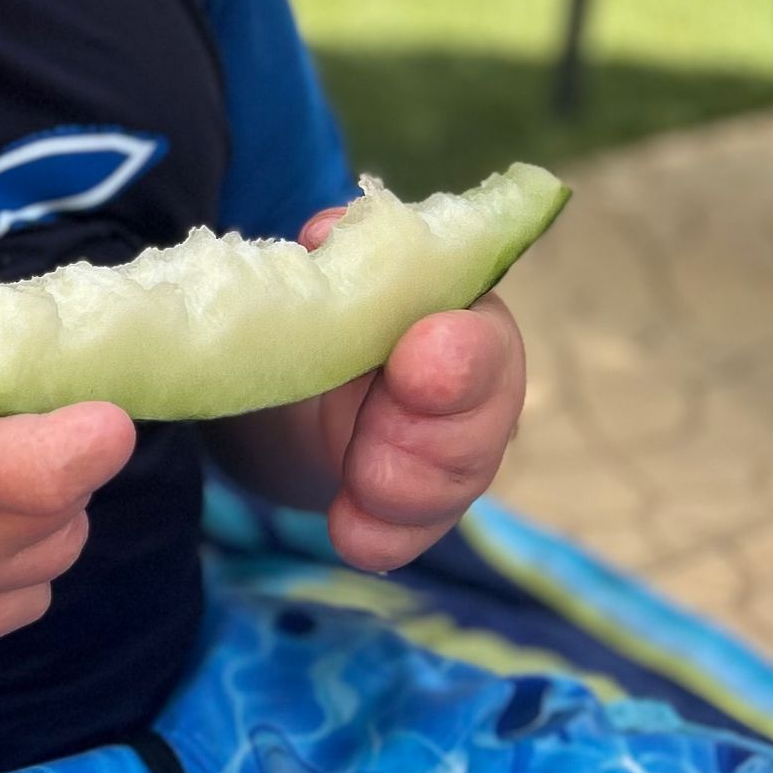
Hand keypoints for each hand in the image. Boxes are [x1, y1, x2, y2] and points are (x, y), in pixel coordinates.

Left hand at [295, 205, 526, 572]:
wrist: (288, 384)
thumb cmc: (321, 313)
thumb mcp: (323, 278)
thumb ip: (334, 255)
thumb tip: (326, 235)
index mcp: (459, 308)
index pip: (484, 334)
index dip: (461, 354)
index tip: (416, 362)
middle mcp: (473, 380)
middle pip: (483, 418)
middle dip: (430, 433)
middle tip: (371, 446)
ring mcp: (452, 449)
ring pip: (456, 480)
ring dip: (402, 486)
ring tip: (357, 482)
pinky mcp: (417, 506)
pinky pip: (411, 531)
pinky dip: (383, 535)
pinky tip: (356, 536)